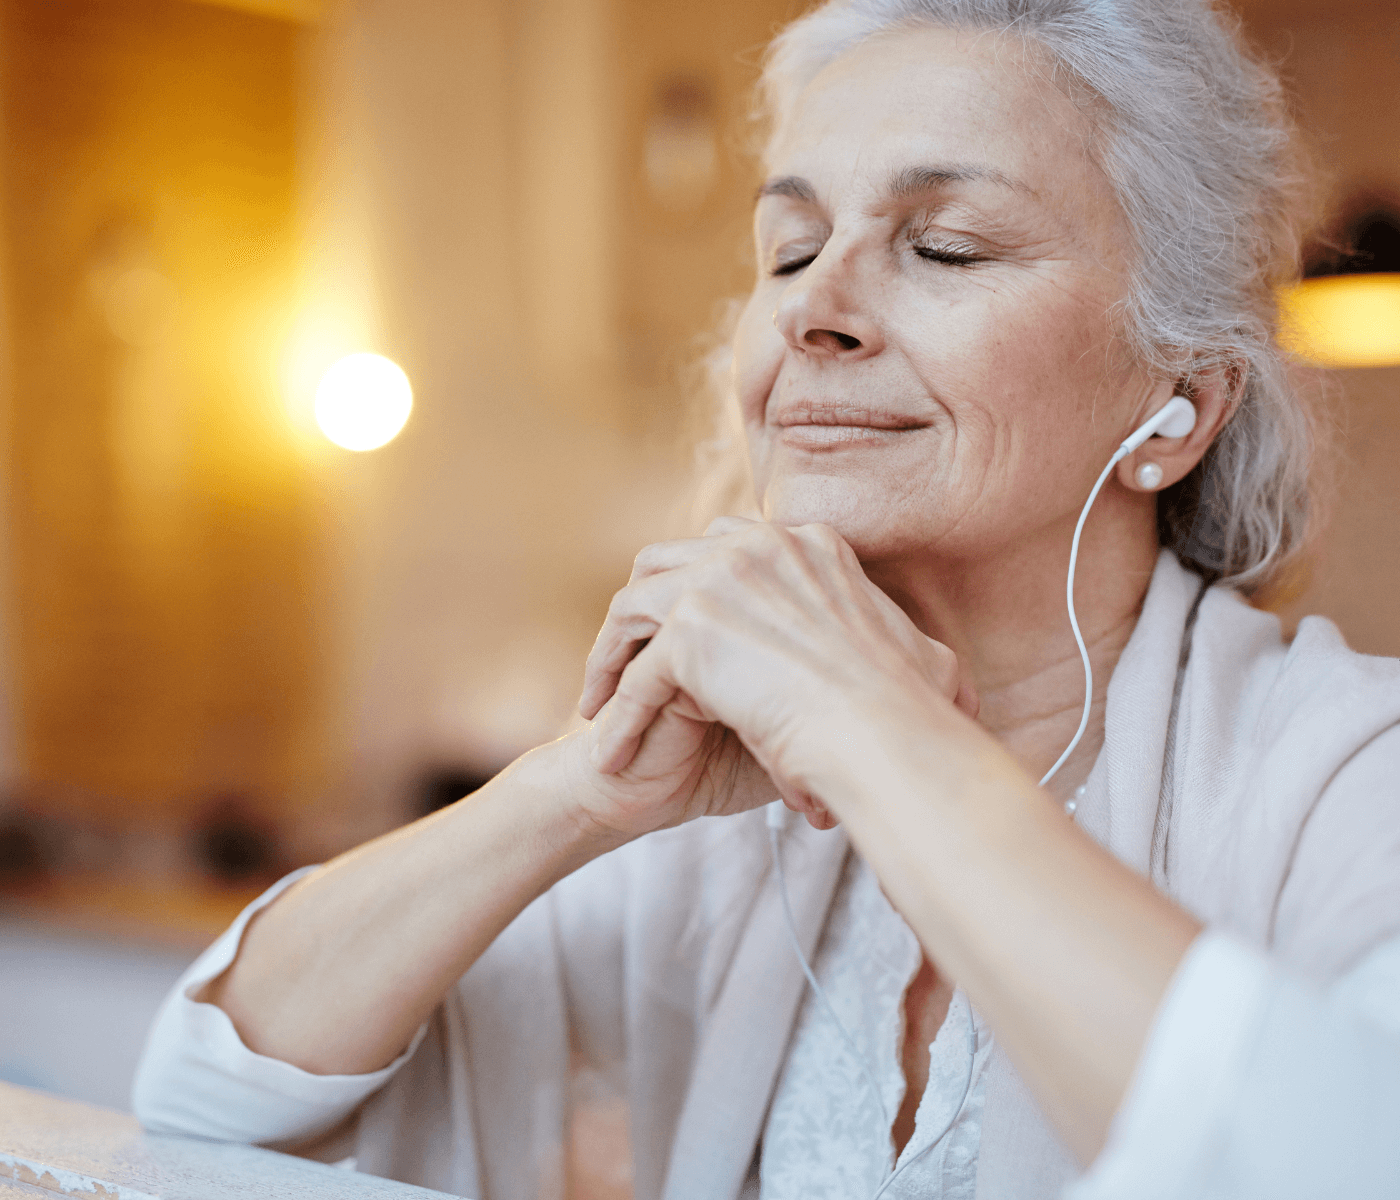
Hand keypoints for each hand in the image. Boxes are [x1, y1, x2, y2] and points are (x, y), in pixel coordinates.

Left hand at [581, 518, 976, 828]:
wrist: (891, 737)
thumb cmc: (911, 713)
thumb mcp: (919, 655)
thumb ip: (895, 641)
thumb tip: (930, 664)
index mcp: (807, 544)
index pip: (726, 548)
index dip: (693, 590)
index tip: (682, 637)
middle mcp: (760, 545)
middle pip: (667, 561)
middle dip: (641, 611)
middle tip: (625, 663)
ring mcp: (722, 580)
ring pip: (634, 606)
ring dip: (610, 655)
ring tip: (598, 705)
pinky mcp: (692, 631)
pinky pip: (636, 676)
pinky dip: (618, 717)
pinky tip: (610, 757)